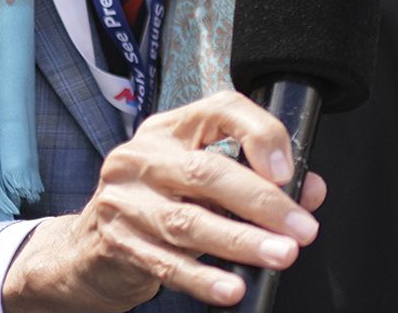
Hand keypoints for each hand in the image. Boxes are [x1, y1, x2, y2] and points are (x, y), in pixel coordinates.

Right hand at [2, 90, 328, 311]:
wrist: (86, 247)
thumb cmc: (159, 201)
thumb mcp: (204, 179)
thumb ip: (259, 178)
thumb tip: (311, 192)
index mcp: (171, 130)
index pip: (221, 109)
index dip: (260, 135)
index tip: (288, 172)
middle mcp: (142, 158)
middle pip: (207, 173)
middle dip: (263, 203)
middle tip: (302, 229)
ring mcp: (125, 201)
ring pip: (189, 222)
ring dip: (242, 242)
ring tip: (281, 255)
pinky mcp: (118, 244)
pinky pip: (168, 263)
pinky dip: (204, 278)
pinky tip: (231, 288)